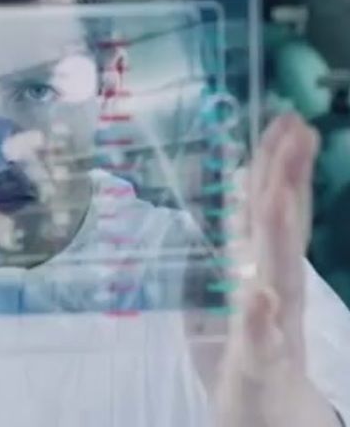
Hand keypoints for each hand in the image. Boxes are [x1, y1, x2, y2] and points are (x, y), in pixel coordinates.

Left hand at [215, 114, 340, 425]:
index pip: (270, 214)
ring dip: (275, 236)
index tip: (284, 125)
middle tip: (296, 127)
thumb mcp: (230, 300)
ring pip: (276, 276)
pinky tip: (262, 298)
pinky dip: (262, 323)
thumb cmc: (246, 362)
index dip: (275, 171)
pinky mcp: (260, 371)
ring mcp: (271, 331)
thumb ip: (233, 260)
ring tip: (277, 192)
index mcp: (262, 275)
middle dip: (285, 180)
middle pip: (280, 230)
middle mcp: (273, 294)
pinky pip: (261, 346)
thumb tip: (225, 214)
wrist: (263, 423)